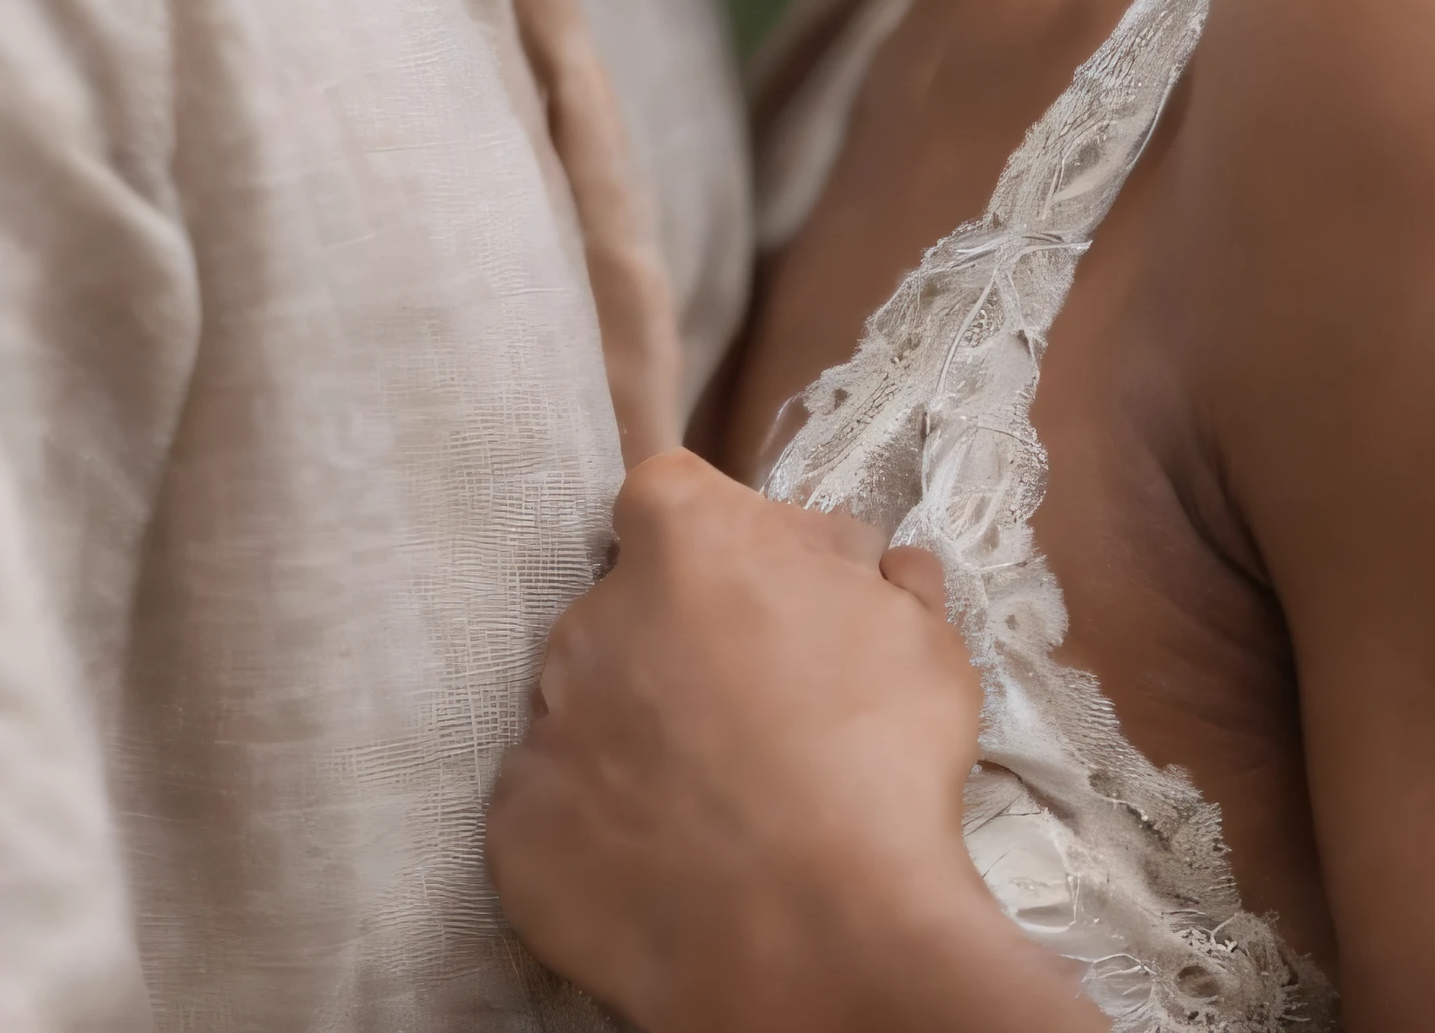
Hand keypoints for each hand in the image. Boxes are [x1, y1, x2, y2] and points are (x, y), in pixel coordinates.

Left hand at [488, 452, 1089, 1032]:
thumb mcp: (918, 632)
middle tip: (752, 714)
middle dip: (680, 645)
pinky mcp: (516, 831)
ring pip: (586, 708)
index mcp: (682, 536)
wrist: (829, 935)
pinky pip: (552, 810)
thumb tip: (874, 565)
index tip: (763, 600)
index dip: (724, 548)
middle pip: (628, 608)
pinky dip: (595, 830)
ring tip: (713, 805)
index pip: (677, 499)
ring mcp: (545, 723)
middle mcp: (593, 613)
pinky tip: (664, 864)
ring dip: (635, 736)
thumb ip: (876, 578)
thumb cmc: (882, 761)